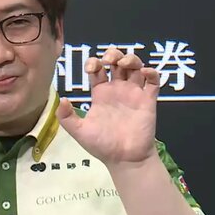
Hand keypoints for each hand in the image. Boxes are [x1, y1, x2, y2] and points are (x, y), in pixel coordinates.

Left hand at [56, 47, 159, 165]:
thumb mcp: (79, 131)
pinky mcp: (148, 100)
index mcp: (100, 94)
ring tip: (124, 63)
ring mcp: (134, 94)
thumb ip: (66, 117)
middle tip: (110, 58)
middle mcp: (117, 90)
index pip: (98, 70)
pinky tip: (144, 73)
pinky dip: (151, 72)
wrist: (124, 160)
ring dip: (131, 59)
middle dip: (114, 54)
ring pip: (136, 67)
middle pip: (117, 62)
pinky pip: (153, 81)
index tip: (92, 67)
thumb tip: (61, 99)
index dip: (94, 63)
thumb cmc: (102, 146)